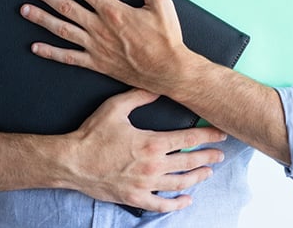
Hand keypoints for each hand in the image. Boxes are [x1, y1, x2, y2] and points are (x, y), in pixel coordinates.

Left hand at [20, 0, 191, 92]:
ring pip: (61, 29)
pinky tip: (36, 47)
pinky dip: (50, 52)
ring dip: (41, 18)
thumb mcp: (160, 3)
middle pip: (64, 6)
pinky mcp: (96, 62)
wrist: (168, 70)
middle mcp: (99, 28)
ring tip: (24, 9)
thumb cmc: (166, 39)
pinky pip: (68, 57)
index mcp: (113, 11)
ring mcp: (95, 46)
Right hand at [59, 88, 225, 211]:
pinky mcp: (135, 198)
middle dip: (208, 157)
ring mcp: (145, 185)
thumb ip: (139, 96)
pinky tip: (186, 199)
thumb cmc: (91, 135)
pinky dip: (177, 204)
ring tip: (207, 172)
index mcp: (151, 143)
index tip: (219, 134)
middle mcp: (152, 166)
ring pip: (180, 183)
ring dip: (197, 178)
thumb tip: (157, 87)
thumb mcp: (115, 108)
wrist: (72, 161)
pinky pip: (162, 205)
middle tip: (219, 154)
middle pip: (190, 162)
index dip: (207, 136)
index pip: (188, 140)